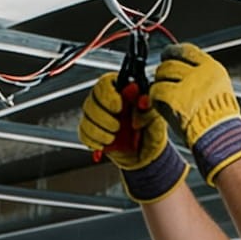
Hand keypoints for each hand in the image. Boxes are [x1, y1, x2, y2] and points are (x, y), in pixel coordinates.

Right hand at [79, 71, 189, 201]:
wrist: (145, 156)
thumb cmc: (151, 133)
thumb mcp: (157, 121)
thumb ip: (151, 109)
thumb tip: (143, 101)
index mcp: (124, 92)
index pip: (105, 82)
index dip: (108, 94)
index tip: (118, 107)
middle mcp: (108, 101)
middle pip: (92, 99)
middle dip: (102, 116)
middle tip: (117, 127)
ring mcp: (97, 116)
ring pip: (86, 116)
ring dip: (99, 130)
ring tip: (113, 137)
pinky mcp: (91, 131)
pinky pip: (83, 132)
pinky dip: (94, 140)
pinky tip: (106, 143)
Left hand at [149, 43, 240, 180]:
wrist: (220, 136)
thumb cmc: (220, 120)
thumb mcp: (218, 90)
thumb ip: (202, 78)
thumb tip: (184, 70)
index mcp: (213, 69)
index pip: (188, 51)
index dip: (174, 51)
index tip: (167, 54)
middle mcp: (200, 72)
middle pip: (172, 62)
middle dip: (163, 70)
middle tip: (160, 78)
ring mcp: (187, 83)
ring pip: (162, 73)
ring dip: (158, 83)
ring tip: (161, 93)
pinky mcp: (175, 96)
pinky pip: (156, 89)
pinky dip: (153, 96)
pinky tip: (157, 102)